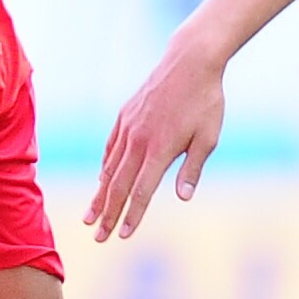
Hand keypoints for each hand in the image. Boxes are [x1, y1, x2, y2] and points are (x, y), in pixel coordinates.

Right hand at [86, 41, 225, 240]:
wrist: (190, 60)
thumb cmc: (206, 101)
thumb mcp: (208, 137)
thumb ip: (193, 169)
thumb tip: (182, 198)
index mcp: (160, 149)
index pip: (141, 191)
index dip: (131, 215)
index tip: (122, 236)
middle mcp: (138, 140)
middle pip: (119, 185)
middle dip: (108, 214)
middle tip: (98, 237)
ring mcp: (128, 127)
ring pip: (110, 168)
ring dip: (100, 194)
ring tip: (90, 216)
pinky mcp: (125, 115)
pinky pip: (111, 146)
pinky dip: (105, 166)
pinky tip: (102, 179)